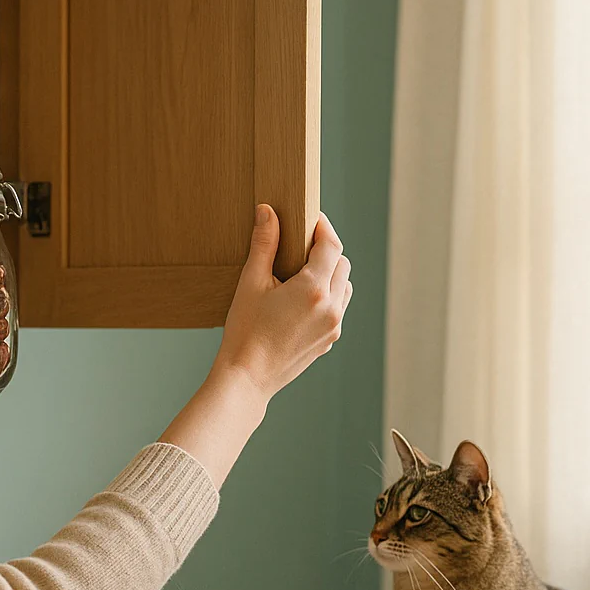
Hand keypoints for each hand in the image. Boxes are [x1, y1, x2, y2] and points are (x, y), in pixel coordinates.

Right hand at [156, 206, 351, 488]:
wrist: (246, 378)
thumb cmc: (244, 332)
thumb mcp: (251, 283)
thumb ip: (264, 244)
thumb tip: (268, 211)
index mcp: (314, 288)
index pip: (331, 244)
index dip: (322, 227)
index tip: (311, 219)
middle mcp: (331, 307)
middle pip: (342, 263)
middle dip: (325, 251)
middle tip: (300, 246)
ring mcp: (333, 326)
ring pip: (344, 287)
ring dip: (330, 275)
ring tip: (302, 274)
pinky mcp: (329, 341)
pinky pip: (338, 309)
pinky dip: (327, 298)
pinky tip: (301, 301)